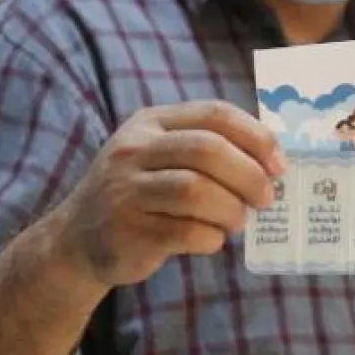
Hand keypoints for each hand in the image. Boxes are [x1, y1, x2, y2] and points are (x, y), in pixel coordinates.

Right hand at [48, 100, 284, 287]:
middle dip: (249, 175)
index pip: (214, 114)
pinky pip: (185, 231)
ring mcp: (126, 190)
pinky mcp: (128, 231)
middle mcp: (134, 150)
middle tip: (267, 198)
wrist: (75, 240)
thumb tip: (272, 162)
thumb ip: (205, 150)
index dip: (256, 137)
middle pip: (208, 150)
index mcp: (150, 123)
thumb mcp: (158, 156)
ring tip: (238, 221)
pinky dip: (211, 237)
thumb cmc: (136, 194)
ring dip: (231, 209)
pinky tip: (212, 240)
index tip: (279, 164)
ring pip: (196, 191)